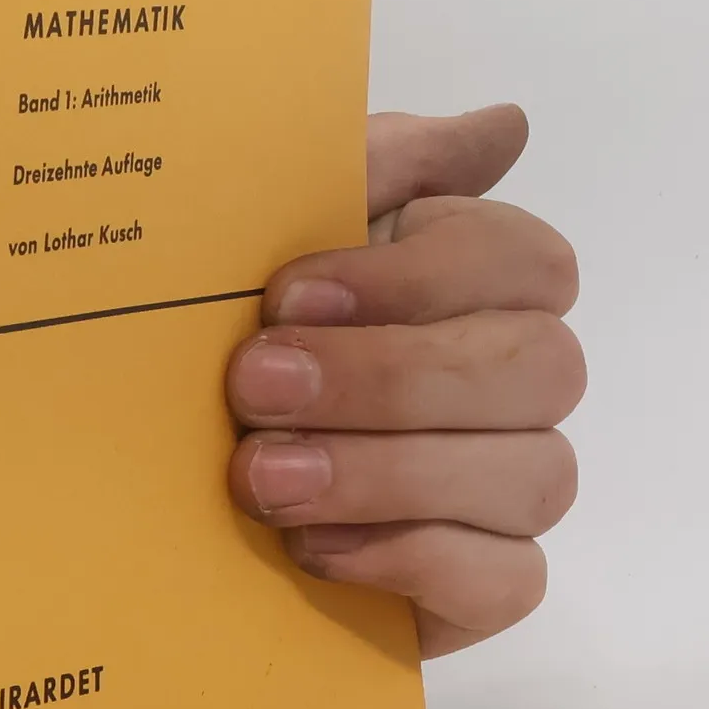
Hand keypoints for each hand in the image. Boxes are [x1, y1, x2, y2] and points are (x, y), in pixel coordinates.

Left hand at [225, 105, 583, 657]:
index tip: (286, 293)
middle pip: (540, 368)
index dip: (417, 278)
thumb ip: (383, 166)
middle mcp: (519, 376)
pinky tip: (317, 547)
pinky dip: (413, 561)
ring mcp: (515, 483)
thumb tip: (505, 125)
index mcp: (479, 275)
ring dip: (386, 474)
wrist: (168, 458)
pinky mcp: (490, 583)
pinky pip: (511, 581)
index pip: (527, 260)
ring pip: (534, 475)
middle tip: (254, 387)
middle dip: (388, 379)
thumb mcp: (281, 221)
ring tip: (264, 478)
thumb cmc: (242, 320)